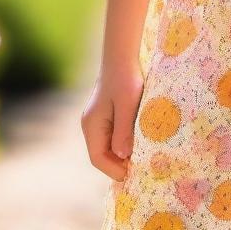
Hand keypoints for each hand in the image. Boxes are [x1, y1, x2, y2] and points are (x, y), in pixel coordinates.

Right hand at [81, 66, 144, 180]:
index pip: (98, 158)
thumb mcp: (127, 105)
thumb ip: (124, 131)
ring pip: (107, 145)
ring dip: (121, 153)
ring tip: (140, 157)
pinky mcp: (105, 114)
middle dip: (119, 164)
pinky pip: (111, 135)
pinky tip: (137, 141)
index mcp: (91, 125)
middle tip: (140, 167)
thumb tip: (122, 156)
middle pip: (101, 154)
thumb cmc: (125, 79)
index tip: (133, 173)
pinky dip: (122, 142)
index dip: (114, 169)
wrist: (122, 56)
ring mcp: (96, 120)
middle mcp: (90, 125)